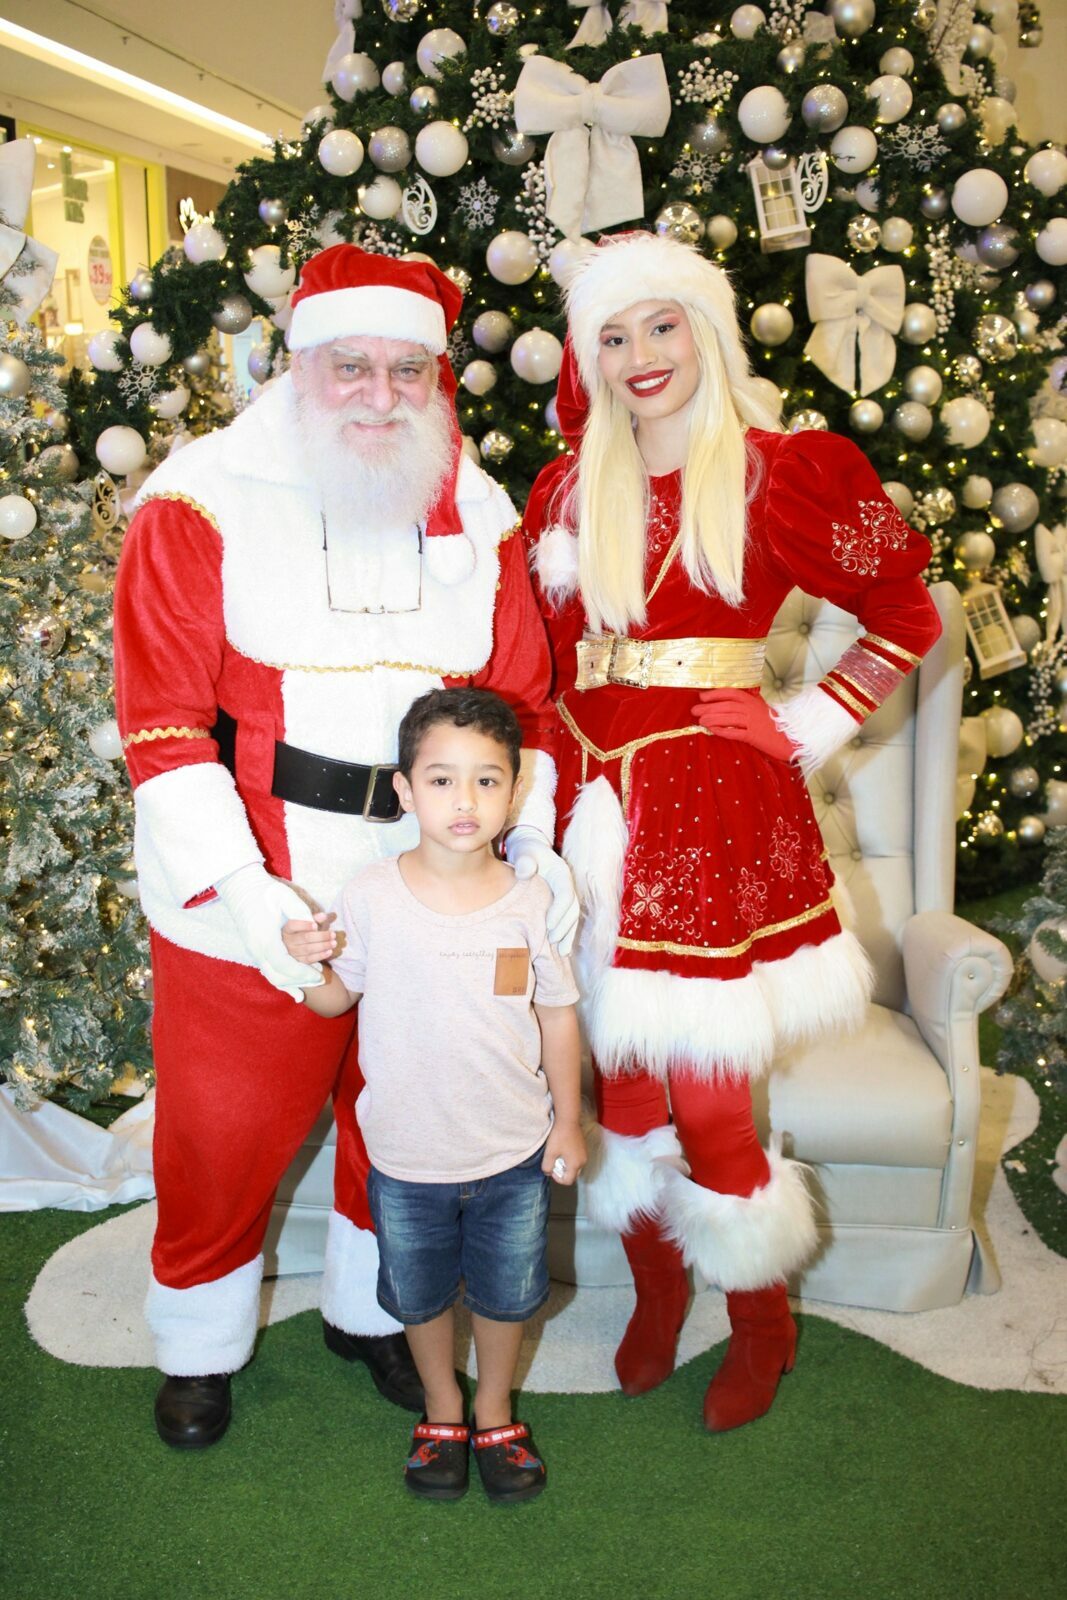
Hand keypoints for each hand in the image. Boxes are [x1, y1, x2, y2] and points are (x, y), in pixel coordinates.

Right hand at [215, 864, 325, 998]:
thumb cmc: (262, 889)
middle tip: (321, 978)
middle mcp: (257, 948)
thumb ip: (300, 912)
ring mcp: (253, 950)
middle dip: (302, 979)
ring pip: (273, 976)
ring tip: (311, 981)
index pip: (285, 964)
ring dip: (293, 980)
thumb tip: (316, 926)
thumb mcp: (284, 897)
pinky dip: (282, 980)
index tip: (320, 974)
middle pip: (280, 974)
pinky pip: (268, 970)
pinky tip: (293, 989)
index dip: (304, 972)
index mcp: (265, 938)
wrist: (239, 886)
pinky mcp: (254, 948)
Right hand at [282, 911, 337, 965]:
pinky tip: (330, 951)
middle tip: (333, 934)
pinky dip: (320, 955)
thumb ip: (314, 918)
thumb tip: (324, 916)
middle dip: (321, 936)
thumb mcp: (305, 923)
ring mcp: (292, 952)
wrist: (294, 945)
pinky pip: (310, 959)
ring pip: (308, 949)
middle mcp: (288, 941)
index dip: (305, 925)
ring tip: (334, 943)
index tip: (316, 925)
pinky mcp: (298, 961)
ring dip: (323, 946)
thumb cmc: (301, 931)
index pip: (294, 926)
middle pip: (305, 938)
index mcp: (287, 929)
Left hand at [505, 826, 578, 955]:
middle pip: (573, 909)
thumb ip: (525, 860)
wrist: (528, 850)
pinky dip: (565, 935)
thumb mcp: (524, 851)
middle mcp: (567, 886)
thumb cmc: (526, 851)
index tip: (549, 925)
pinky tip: (561, 950)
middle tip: (553, 941)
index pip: (566, 893)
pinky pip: (567, 921)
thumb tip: (525, 873)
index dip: (560, 910)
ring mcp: (565, 895)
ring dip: (568, 935)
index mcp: (561, 873)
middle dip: (565, 927)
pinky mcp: (560, 904)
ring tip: (562, 953)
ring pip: (572, 918)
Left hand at [543, 1121, 586, 1186]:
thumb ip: (547, 1167)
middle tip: (554, 1163)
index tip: (551, 1168)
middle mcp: (583, 1161)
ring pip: (575, 1167)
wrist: (568, 1120)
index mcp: (575, 1165)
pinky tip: (563, 1149)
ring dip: (566, 1165)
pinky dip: (570, 1159)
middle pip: (573, 1174)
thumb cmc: (559, 1137)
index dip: (557, 1178)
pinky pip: (577, 1159)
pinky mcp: (584, 1148)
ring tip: (558, 1155)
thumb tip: (548, 1172)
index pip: (568, 1181)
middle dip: (563, 1172)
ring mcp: (585, 1154)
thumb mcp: (549, 1153)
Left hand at [690, 689, 797, 762]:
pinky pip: (736, 732)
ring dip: (713, 719)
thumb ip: (748, 703)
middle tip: (694, 710)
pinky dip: (723, 731)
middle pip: (726, 705)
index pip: (731, 693)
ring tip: (700, 721)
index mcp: (753, 700)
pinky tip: (713, 731)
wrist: (792, 739)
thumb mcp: (762, 709)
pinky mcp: (755, 736)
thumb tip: (728, 703)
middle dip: (708, 707)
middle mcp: (752, 709)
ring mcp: (754, 722)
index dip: (715, 694)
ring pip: (729, 718)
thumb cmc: (775, 725)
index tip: (702, 697)